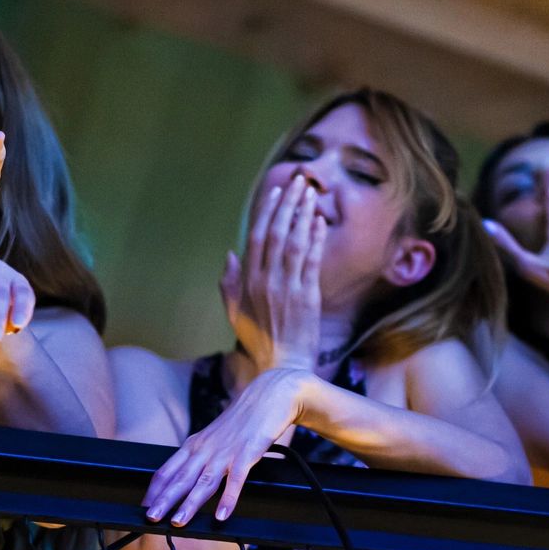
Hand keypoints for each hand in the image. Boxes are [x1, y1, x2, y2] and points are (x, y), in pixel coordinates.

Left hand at [144, 368, 312, 524]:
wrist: (268, 396)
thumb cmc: (241, 420)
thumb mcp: (213, 437)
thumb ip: (200, 456)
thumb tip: (185, 479)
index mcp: (194, 445)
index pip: (167, 470)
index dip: (154, 490)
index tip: (144, 507)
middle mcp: (205, 449)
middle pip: (180, 477)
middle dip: (164, 499)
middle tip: (151, 517)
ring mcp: (225, 452)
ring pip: (203, 481)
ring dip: (189, 503)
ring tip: (179, 521)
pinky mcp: (247, 454)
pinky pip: (235, 480)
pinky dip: (228, 499)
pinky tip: (222, 514)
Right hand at [223, 174, 324, 373]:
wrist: (281, 368)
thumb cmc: (258, 341)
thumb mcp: (234, 313)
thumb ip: (229, 283)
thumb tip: (230, 254)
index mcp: (247, 281)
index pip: (257, 236)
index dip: (268, 211)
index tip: (277, 192)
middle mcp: (265, 280)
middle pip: (276, 232)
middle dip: (289, 203)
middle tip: (300, 181)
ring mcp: (286, 287)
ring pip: (294, 242)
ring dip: (303, 214)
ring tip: (312, 193)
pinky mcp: (307, 297)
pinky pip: (312, 261)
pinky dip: (315, 238)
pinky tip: (319, 221)